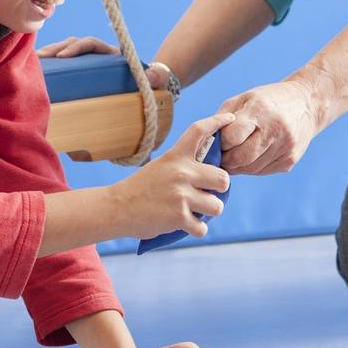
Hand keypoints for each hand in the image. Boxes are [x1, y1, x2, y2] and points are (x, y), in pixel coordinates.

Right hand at [38, 36, 175, 95]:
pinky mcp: (82, 73)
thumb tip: (150, 76)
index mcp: (113, 55)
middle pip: (74, 44)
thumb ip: (157, 79)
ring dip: (52, 54)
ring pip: (67, 52)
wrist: (148, 92)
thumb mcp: (155, 81)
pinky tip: (38, 71)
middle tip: (42, 58)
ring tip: (36, 62)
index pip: (91, 43)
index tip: (65, 57)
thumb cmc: (151, 88)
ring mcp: (90, 63)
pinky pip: (65, 65)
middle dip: (57, 49)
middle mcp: (100, 56)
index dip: (77, 47)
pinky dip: (52, 65)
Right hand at [109, 114, 232, 239]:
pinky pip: (202, 227)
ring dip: (208, 212)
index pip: (199, 131)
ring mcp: (181, 195)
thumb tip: (213, 174)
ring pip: (217, 206)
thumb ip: (184, 166)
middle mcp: (181, 173)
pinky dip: (195, 229)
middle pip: (223, 179)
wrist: (116, 208)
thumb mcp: (161, 167)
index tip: (230, 118)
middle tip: (207, 193)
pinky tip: (184, 224)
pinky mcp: (178, 217)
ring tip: (194, 211)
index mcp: (175, 156)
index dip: (217, 121)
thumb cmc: (141, 189)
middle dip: (220, 189)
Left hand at [216, 79, 323, 173]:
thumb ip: (223, 119)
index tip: (215, 143)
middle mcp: (275, 130)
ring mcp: (285, 148)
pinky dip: (251, 167)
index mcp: (260, 111)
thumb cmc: (267, 101)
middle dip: (225, 160)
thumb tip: (206, 144)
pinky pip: (262, 171)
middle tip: (218, 157)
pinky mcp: (290, 160)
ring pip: (250, 169)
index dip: (220, 143)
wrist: (307, 104)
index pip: (232, 137)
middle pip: (241, 158)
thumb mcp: (244, 99)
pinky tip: (250, 157)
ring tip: (233, 156)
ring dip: (237, 166)